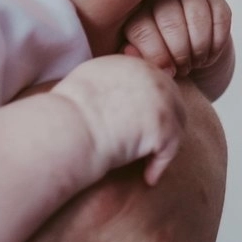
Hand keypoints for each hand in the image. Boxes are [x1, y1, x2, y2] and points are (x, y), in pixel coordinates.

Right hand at [51, 54, 185, 184]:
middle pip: (172, 101)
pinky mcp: (164, 124)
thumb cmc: (65, 114)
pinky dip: (160, 165)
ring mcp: (161, 99)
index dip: (150, 109)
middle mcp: (152, 76)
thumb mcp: (88, 82)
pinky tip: (149, 177)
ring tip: (147, 165)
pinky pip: (170, 148)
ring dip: (163, 146)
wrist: (66, 128)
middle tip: (150, 150)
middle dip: (163, 126)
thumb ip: (110, 84)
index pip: (155, 85)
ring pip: (176, 124)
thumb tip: (116, 101)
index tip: (141, 129)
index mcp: (132, 64)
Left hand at [121, 0, 234, 99]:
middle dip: (180, 54)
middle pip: (170, 23)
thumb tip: (128, 51)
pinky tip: (210, 53)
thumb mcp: (142, 63)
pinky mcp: (215, 0)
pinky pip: (220, 19)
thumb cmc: (162, 63)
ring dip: (199, 49)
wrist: (191, 61)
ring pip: (197, 19)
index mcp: (136, 12)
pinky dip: (217, 43)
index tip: (167, 73)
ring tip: (196, 62)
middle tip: (183, 69)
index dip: (156, 56)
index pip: (141, 29)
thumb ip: (132, 58)